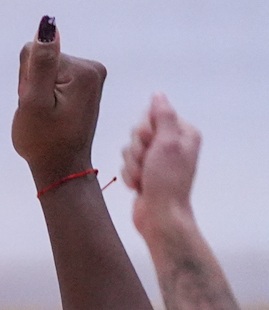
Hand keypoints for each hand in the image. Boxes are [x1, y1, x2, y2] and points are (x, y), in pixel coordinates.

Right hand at [12, 16, 108, 185]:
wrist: (61, 166)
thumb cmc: (44, 140)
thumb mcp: (35, 101)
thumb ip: (41, 62)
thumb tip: (47, 25)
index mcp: (82, 70)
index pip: (34, 54)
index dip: (25, 80)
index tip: (35, 104)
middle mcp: (92, 68)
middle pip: (42, 60)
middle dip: (33, 85)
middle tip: (40, 112)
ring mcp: (91, 76)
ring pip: (45, 70)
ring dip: (38, 92)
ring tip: (46, 115)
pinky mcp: (85, 84)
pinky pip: (53, 78)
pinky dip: (46, 96)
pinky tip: (52, 113)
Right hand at [124, 92, 200, 233]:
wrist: (160, 214)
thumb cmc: (167, 179)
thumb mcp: (168, 143)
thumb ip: (163, 116)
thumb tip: (158, 94)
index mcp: (182, 133)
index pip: (152, 115)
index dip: (146, 130)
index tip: (152, 144)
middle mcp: (171, 143)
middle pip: (138, 132)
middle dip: (137, 150)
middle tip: (148, 163)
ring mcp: (157, 159)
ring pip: (129, 150)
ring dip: (132, 165)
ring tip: (144, 178)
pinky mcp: (145, 173)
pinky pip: (126, 165)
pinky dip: (130, 176)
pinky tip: (139, 186)